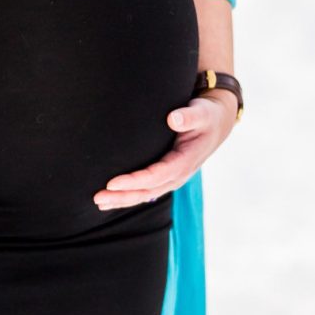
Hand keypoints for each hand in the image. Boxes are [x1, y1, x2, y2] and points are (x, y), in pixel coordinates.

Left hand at [92, 90, 238, 209]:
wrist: (217, 123)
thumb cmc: (207, 115)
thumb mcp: (202, 112)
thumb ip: (189, 116)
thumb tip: (174, 119)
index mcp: (185, 161)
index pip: (156, 176)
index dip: (134, 181)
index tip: (112, 183)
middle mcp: (179, 174)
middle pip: (148, 191)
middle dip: (123, 196)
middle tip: (97, 198)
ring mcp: (174, 176)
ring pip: (147, 194)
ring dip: (124, 199)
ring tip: (99, 202)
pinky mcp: (169, 174)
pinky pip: (148, 188)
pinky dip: (131, 194)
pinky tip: (114, 197)